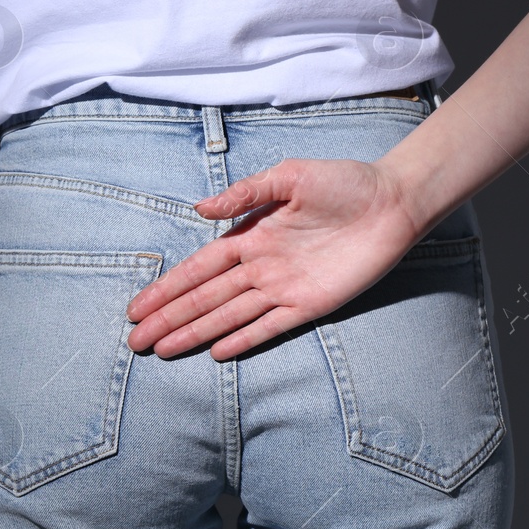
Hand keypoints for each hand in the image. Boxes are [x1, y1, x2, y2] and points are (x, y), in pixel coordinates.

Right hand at [125, 158, 423, 359]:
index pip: (198, 268)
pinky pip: (270, 327)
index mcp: (251, 235)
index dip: (167, 288)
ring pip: (230, 316)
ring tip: (163, 350)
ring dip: (196, 333)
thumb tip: (200, 209)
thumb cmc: (343, 182)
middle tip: (136, 341)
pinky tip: (216, 352)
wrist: (392, 202)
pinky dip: (244, 339)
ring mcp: (284, 288)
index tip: (137, 308)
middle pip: (206, 298)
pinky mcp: (311, 304)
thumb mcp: (288, 176)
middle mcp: (261, 266)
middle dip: (170, 318)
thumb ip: (244, 193)